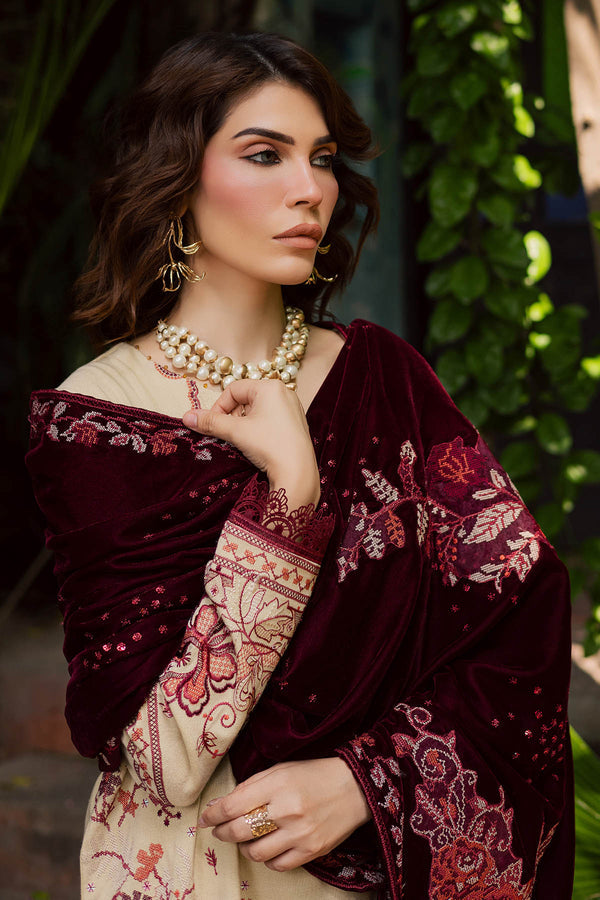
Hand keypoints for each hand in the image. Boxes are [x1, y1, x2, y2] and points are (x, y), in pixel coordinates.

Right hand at [183, 380, 319, 510]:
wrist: (297, 472)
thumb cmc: (269, 445)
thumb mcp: (235, 432)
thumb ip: (210, 422)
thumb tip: (186, 416)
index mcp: (270, 387)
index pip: (233, 389)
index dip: (219, 407)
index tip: (213, 425)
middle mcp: (284, 393)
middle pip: (245, 399)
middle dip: (232, 417)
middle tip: (229, 434)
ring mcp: (292, 408)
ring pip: (257, 410)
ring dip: (244, 424)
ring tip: (243, 441)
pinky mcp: (295, 424)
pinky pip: (269, 419)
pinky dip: (258, 429)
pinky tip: (258, 445)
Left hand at [197, 757, 371, 871]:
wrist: (355, 788)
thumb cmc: (314, 774)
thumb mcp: (281, 770)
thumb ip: (251, 786)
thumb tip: (220, 804)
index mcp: (278, 784)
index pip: (233, 805)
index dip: (213, 814)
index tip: (205, 817)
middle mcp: (288, 810)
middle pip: (239, 831)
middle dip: (222, 832)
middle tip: (218, 830)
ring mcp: (300, 834)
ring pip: (255, 853)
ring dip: (244, 847)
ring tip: (246, 838)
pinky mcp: (312, 851)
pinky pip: (277, 865)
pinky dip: (267, 859)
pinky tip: (268, 846)